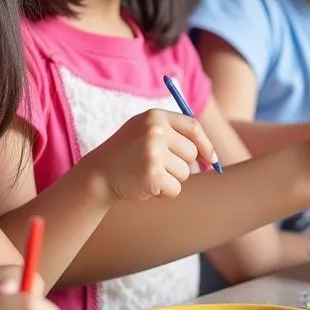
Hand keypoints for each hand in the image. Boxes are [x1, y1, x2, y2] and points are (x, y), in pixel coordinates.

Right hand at [87, 109, 215, 202]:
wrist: (98, 174)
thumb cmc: (128, 153)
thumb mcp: (146, 131)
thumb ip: (175, 134)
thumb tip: (210, 155)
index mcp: (155, 116)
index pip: (193, 127)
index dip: (206, 144)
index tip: (210, 159)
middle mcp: (156, 131)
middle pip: (191, 153)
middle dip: (181, 164)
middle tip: (158, 166)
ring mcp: (153, 153)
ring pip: (185, 173)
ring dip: (171, 179)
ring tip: (149, 174)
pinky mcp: (152, 175)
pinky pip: (176, 189)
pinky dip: (165, 193)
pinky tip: (147, 186)